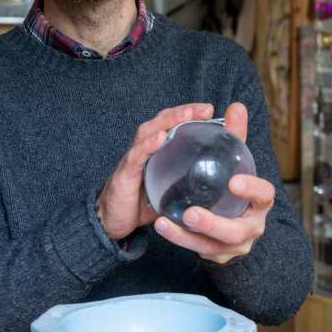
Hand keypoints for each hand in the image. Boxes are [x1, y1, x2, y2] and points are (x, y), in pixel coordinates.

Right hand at [96, 103, 214, 239]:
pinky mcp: (125, 173)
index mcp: (156, 150)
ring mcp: (133, 159)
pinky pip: (136, 155)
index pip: (173, 124)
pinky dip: (148, 145)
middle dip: (184, 112)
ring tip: (186, 115)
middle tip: (206, 109)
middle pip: (163, 122)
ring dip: (168, 122)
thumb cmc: (142, 203)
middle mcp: (144, 148)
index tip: (210, 110)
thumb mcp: (171, 190)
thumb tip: (218, 184)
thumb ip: (189, 182)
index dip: (190, 114)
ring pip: (149, 132)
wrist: (113, 221)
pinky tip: (159, 138)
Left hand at [153, 102, 274, 263]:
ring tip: (163, 222)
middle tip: (190, 213)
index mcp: (261, 201)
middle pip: (237, 231)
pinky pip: (198, 251)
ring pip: (213, 246)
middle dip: (213, 224)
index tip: (233, 181)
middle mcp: (252, 226)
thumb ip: (236, 136)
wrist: (233, 222)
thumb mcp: (236, 162)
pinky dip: (179, 240)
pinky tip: (162, 226)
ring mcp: (235, 246)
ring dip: (187, 236)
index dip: (252, 189)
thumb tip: (236, 106)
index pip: (265, 195)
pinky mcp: (218, 255)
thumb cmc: (234, 185)